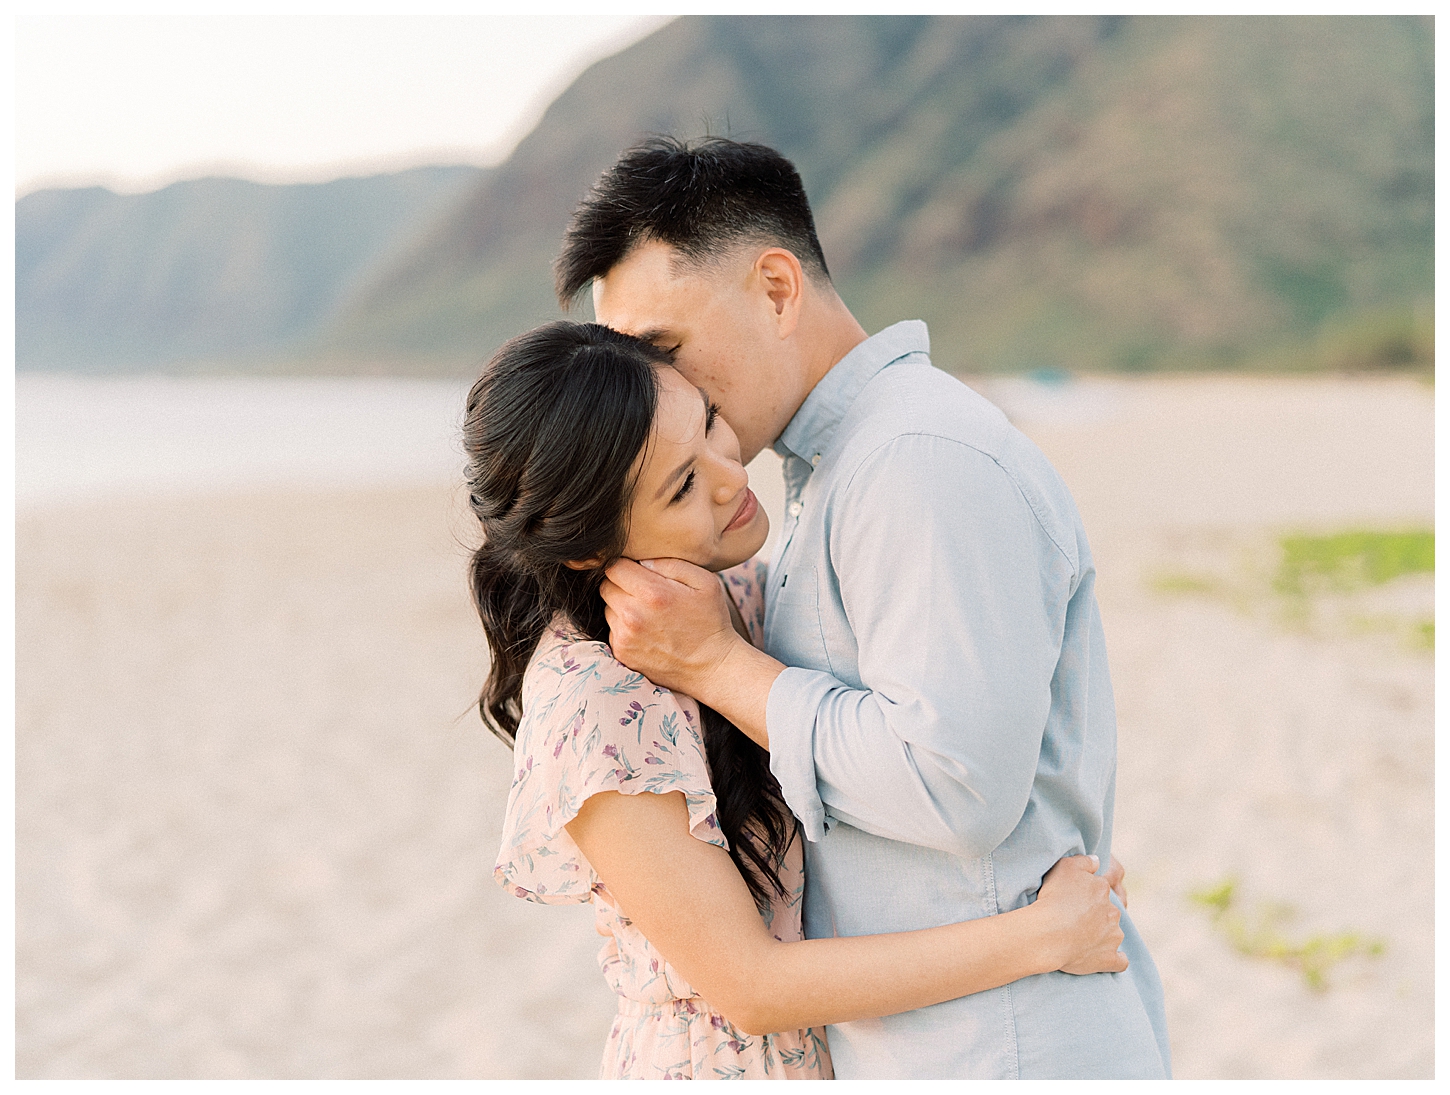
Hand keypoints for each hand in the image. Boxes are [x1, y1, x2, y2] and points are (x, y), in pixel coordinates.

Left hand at [599, 558, 739, 695]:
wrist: (712, 666)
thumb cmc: (711, 621)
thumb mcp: (706, 582)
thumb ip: (671, 564)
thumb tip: (642, 561)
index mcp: (652, 593)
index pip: (614, 567)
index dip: (626, 565)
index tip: (639, 571)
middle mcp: (632, 616)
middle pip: (606, 586)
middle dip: (621, 584)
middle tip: (645, 592)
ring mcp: (624, 637)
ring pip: (607, 608)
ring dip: (621, 606)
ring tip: (648, 613)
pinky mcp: (622, 653)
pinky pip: (612, 629)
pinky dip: (624, 627)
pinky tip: (646, 631)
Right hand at [1034, 855, 1127, 975]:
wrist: (1049, 933)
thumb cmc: (1054, 898)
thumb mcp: (1065, 866)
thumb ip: (1085, 861)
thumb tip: (1097, 861)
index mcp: (1103, 889)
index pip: (1106, 882)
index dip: (1094, 886)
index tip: (1079, 894)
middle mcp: (1113, 912)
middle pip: (1109, 909)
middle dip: (1098, 912)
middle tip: (1078, 915)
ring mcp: (1113, 937)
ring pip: (1114, 932)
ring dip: (1105, 933)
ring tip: (1084, 936)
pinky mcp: (1109, 959)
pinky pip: (1120, 961)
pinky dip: (1115, 959)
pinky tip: (1106, 957)